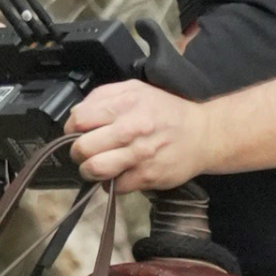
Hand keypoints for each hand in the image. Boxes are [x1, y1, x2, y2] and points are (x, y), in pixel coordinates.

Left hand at [64, 76, 212, 191]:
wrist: (204, 135)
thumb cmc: (167, 112)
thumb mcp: (137, 90)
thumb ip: (104, 96)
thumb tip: (76, 114)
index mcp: (126, 104)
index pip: (80, 119)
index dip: (72, 129)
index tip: (77, 133)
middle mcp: (131, 128)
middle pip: (83, 147)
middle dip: (78, 153)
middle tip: (85, 153)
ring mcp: (140, 155)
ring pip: (96, 169)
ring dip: (89, 171)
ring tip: (94, 167)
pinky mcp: (147, 176)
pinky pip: (116, 186)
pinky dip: (112, 184)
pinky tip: (118, 175)